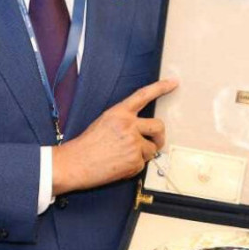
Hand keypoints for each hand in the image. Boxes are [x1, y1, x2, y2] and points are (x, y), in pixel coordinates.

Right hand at [52, 78, 177, 192]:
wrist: (74, 163)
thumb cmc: (86, 145)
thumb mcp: (104, 122)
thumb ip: (125, 122)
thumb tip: (142, 131)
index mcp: (119, 113)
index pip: (144, 95)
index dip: (160, 87)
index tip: (173, 82)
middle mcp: (129, 126)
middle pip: (159, 126)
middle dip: (160, 136)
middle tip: (155, 142)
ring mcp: (133, 144)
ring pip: (152, 149)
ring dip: (144, 154)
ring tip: (125, 157)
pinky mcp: (134, 161)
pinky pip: (143, 164)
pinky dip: (134, 167)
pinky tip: (119, 166)